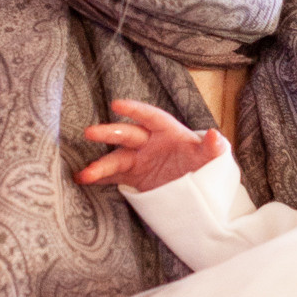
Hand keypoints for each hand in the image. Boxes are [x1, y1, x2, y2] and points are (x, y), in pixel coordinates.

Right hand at [76, 98, 226, 194]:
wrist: (199, 192)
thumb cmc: (205, 167)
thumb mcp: (211, 160)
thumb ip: (214, 148)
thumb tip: (215, 135)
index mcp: (167, 131)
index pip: (150, 117)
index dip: (134, 110)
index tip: (117, 105)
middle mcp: (149, 143)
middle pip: (127, 134)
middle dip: (109, 133)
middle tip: (90, 132)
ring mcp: (139, 160)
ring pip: (116, 158)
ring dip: (99, 165)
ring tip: (84, 173)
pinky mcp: (133, 177)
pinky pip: (112, 176)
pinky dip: (98, 178)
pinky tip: (81, 179)